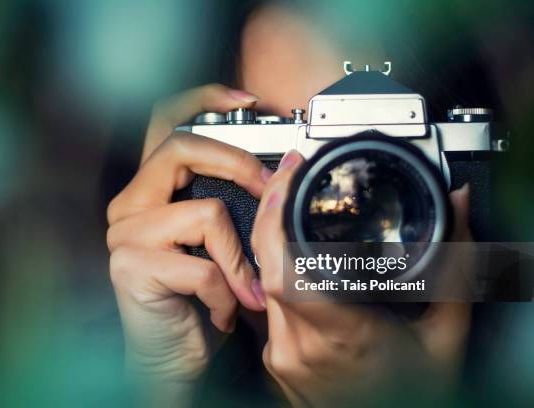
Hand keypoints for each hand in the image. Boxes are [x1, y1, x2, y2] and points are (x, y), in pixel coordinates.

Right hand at [106, 84, 266, 403]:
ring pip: (206, 213)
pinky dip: (225, 293)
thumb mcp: (221, 243)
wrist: (176, 356)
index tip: (246, 100)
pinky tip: (220, 312)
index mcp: (151, 190)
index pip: (164, 122)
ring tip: (243, 289)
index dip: (201, 99)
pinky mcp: (130, 268)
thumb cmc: (201, 298)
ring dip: (239, 258)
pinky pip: (202, 267)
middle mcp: (130, 204)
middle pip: (180, 147)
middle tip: (266, 190)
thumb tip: (279, 171)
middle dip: (236, 164)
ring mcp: (125, 235)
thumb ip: (235, 203)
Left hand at [251, 150, 472, 406]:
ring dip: (272, 240)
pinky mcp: (276, 360)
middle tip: (288, 178)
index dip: (277, 219)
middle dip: (271, 212)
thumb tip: (457, 210)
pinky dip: (278, 272)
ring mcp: (282, 355)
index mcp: (343, 336)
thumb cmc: (412, 399)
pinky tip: (293, 255)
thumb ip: (455, 271)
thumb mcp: (445, 338)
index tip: (289, 179)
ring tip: (289, 206)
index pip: (286, 270)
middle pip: (266, 264)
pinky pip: (267, 304)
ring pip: (263, 281)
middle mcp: (300, 346)